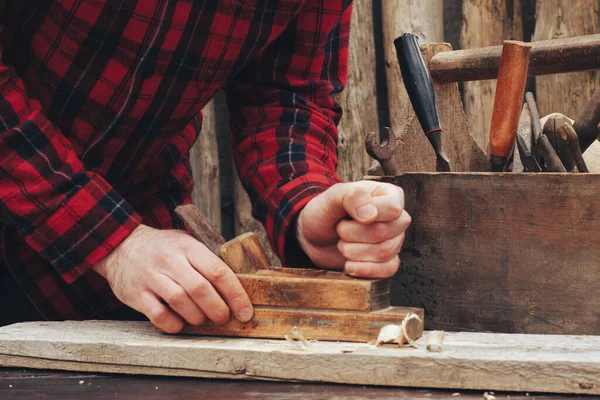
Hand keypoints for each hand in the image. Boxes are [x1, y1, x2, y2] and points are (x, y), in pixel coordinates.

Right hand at [93, 224, 252, 332]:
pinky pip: (158, 315)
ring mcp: (152, 277)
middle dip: (218, 310)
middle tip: (224, 318)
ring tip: (202, 320)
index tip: (246, 311)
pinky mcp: (136, 294)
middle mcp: (170, 261)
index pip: (218, 271)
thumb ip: (208, 259)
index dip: (235, 294)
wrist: (121, 245)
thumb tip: (239, 283)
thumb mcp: (186, 242)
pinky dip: (174, 324)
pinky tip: (180, 323)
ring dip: (198, 318)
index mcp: (188, 247)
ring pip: (181, 302)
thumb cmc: (163, 248)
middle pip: (201, 289)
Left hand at [296, 181, 410, 277]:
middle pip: (385, 233)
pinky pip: (388, 270)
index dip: (366, 216)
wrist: (315, 236)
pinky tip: (349, 265)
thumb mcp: (333, 197)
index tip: (346, 216)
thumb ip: (352, 197)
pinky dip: (365, 270)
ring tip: (342, 243)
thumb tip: (370, 216)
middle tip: (339, 229)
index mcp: (389, 194)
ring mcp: (394, 240)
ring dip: (353, 251)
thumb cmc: (326, 211)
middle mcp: (396, 217)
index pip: (392, 209)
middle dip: (352, 234)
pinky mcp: (387, 261)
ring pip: (385, 253)